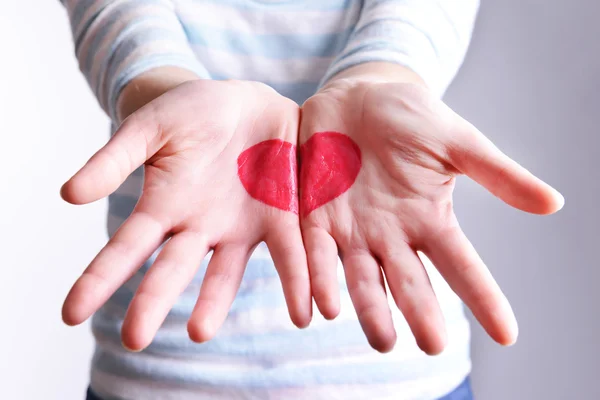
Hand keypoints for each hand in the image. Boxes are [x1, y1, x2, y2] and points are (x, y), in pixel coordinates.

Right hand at [61, 77, 310, 350]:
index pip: (126, 248)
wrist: (245, 103)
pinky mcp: (281, 217)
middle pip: (171, 270)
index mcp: (163, 206)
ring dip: (217, 301)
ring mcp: (240, 227)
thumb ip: (114, 159)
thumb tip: (68, 195)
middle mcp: (199, 227)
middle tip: (134, 339)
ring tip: (203, 332)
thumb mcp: (150, 128)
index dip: (98, 279)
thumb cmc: (191, 113)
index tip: (68, 315)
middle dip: (152, 301)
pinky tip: (305, 312)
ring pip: (227, 272)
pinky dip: (297, 278)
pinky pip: (289, 250)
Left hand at [298, 69, 563, 353]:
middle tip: (434, 345)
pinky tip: (319, 306)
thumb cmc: (411, 116)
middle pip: (409, 282)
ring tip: (382, 339)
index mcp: (428, 219)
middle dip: (420, 312)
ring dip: (369, 309)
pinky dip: (316, 278)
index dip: (483, 297)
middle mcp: (391, 235)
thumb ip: (496, 173)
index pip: (461, 264)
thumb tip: (554, 204)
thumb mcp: (456, 142)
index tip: (508, 334)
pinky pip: (315, 252)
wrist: (359, 95)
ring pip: (361, 279)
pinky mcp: (314, 217)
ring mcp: (352, 231)